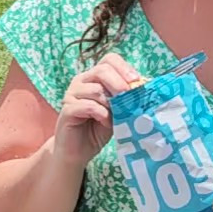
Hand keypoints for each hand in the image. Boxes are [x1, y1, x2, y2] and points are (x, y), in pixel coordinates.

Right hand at [52, 53, 140, 168]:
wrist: (78, 151)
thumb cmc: (99, 128)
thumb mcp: (117, 110)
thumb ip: (126, 97)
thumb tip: (145, 86)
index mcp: (93, 77)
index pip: (109, 60)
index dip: (124, 68)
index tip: (136, 81)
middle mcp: (81, 81)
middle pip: (102, 70)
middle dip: (120, 83)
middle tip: (130, 97)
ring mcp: (71, 94)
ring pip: (96, 89)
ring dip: (111, 104)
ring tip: (117, 116)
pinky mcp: (67, 110)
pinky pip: (88, 106)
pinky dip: (101, 114)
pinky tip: (106, 123)